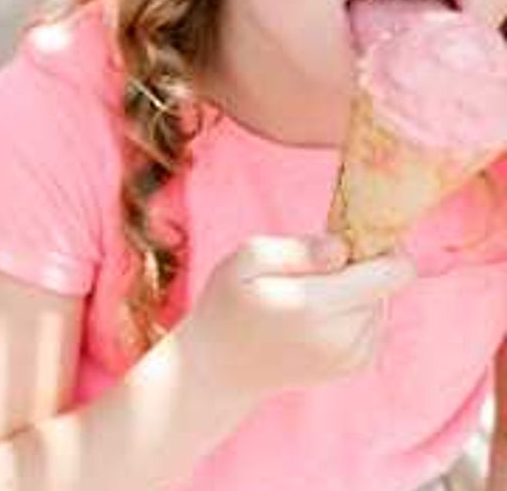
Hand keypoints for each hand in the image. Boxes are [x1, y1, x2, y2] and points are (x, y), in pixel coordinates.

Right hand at [174, 234, 414, 404]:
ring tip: (307, 299)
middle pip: (386, 285)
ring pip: (380, 304)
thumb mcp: (245, 260)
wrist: (220, 369)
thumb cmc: (228, 304)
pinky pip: (373, 324)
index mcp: (316, 307)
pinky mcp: (355, 366)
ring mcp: (352, 358)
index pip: (394, 273)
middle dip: (357, 272)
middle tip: (309, 275)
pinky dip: (352, 315)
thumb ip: (297, 249)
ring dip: (355, 294)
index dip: (378, 248)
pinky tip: (316, 319)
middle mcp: (342, 338)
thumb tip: (343, 249)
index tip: (344, 244)